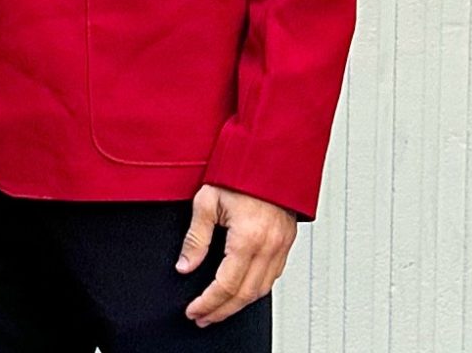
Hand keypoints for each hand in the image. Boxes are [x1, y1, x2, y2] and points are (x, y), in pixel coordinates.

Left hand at [177, 183, 296, 327]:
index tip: (193, 311)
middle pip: (244, 295)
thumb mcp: (207, 200)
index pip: (226, 285)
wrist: (269, 154)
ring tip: (218, 309)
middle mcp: (269, 246)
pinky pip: (273, 276)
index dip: (208, 303)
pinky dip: (255, 290)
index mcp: (248, 238)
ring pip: (261, 290)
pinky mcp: (286, 242)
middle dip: (221, 311)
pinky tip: (241, 291)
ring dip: (238, 305)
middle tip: (202, 317)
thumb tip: (184, 266)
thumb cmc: (241, 170)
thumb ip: (196, 238)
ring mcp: (281, 246)